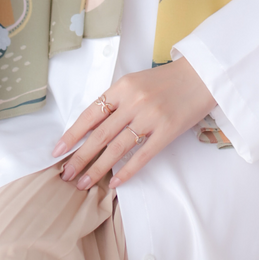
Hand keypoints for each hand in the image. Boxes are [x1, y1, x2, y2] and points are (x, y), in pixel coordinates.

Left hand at [52, 57, 216, 190]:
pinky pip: (143, 156)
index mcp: (122, 87)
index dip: (72, 134)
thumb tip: (92, 128)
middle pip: (100, 135)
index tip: (57, 151)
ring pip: (117, 148)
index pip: (90, 114)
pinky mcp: (167, 131)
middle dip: (79, 157)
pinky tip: (115, 183)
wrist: (201, 75)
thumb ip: (116, 101)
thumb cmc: (166, 80)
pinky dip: (127, 171)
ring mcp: (150, 117)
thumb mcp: (136, 82)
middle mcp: (133, 102)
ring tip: (83, 183)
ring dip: (98, 168)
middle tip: (65, 175)